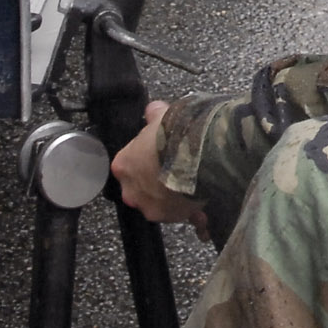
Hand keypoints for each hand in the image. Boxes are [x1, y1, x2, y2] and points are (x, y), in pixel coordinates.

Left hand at [112, 99, 208, 232]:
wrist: (199, 155)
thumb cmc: (175, 135)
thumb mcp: (163, 117)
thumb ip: (155, 115)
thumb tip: (154, 110)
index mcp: (124, 165)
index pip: (127, 164)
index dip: (143, 158)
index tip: (156, 154)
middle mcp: (132, 191)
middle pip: (141, 189)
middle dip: (155, 183)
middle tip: (173, 170)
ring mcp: (152, 207)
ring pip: (162, 204)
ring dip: (174, 197)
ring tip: (193, 184)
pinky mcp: (174, 218)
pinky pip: (183, 216)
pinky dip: (193, 214)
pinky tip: (204, 209)